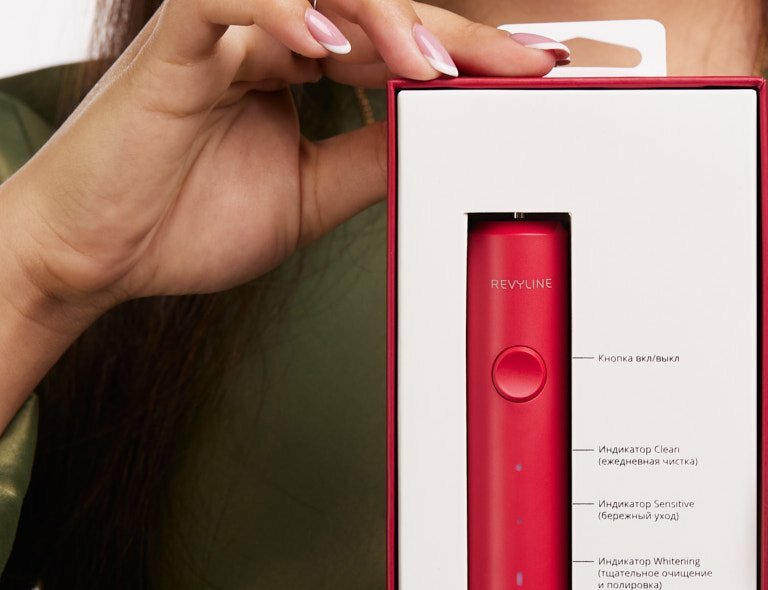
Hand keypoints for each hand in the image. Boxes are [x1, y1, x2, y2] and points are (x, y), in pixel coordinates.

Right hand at [0, 0, 559, 331]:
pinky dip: (286, 15)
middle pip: (380, 8)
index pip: (400, 47)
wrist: (97, 255)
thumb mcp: (311, 196)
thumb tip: (438, 141)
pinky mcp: (176, 42)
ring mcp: (226, 32)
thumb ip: (372, 160)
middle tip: (529, 62)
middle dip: (460, 35)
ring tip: (437, 67)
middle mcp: (272, 37)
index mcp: (302, 69)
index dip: (470, 58)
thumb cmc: (184, 221)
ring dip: (388, 20)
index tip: (536, 76)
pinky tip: (332, 45)